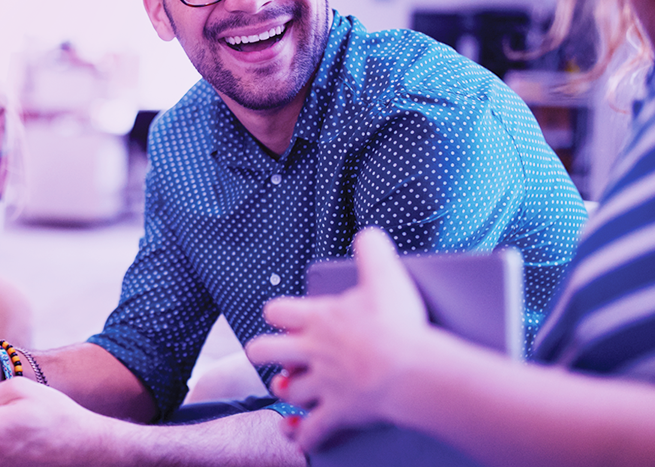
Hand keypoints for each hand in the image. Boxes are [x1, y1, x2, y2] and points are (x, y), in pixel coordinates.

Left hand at [245, 227, 428, 451]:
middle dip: (263, 352)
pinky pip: (312, 430)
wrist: (407, 369)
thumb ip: (373, 251)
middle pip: (265, 350)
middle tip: (267, 353)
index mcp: (317, 318)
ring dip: (286, 391)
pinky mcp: (335, 412)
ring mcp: (321, 384)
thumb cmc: (397, 323)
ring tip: (287, 390)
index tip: (282, 317)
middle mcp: (311, 351)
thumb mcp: (386, 276)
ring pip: (286, 390)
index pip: (278, 310)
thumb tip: (369, 233)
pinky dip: (304, 436)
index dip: (278, 314)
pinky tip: (299, 438)